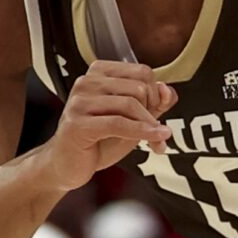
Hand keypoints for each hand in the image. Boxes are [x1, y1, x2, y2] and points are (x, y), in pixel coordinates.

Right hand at [44, 60, 177, 189]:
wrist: (69, 165)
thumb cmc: (99, 140)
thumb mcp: (133, 119)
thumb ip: (153, 103)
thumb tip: (168, 90)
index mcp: (99, 73)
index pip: (142, 72)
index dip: (156, 95)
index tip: (155, 114)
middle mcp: (86, 82)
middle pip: (138, 88)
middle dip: (153, 112)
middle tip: (155, 132)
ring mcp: (79, 102)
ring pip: (130, 104)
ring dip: (150, 127)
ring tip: (156, 141)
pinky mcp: (76, 123)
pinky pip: (118, 123)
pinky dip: (142, 132)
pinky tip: (156, 141)